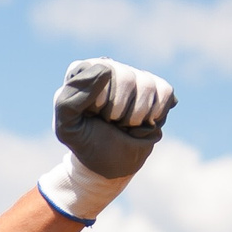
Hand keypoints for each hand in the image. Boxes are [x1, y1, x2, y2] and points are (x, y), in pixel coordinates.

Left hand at [36, 59, 174, 224]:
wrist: (109, 163)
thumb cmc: (85, 141)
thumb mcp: (66, 127)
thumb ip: (69, 99)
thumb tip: (105, 69)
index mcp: (83, 71)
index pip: (100, 71)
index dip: (100, 101)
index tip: (93, 115)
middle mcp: (110, 67)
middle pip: (126, 76)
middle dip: (118, 110)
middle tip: (110, 122)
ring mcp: (135, 76)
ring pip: (146, 84)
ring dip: (136, 115)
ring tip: (124, 124)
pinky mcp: (157, 88)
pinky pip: (165, 91)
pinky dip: (155, 113)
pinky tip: (143, 121)